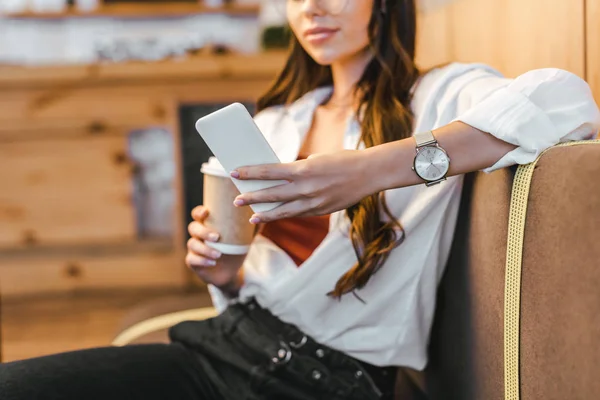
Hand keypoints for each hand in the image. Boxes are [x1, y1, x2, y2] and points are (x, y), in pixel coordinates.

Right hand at [186, 206, 244, 291]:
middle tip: (217, 237)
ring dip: (205, 249)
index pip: (197, 214)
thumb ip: (252, 226)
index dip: (199, 212)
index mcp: (207, 224)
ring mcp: (194, 248)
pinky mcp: (193, 262)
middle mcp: (198, 234)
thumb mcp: (244, 237)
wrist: (230, 271)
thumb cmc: (235, 248)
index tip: (207, 212)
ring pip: (192, 244)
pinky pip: (192, 260)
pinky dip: (202, 261)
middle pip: (193, 228)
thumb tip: (264, 215)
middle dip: (204, 231)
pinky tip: (212, 262)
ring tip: (218, 254)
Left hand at [231, 150, 377, 222]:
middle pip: (271, 194)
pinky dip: (285, 215)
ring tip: (252, 218)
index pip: (269, 171)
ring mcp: (313, 202)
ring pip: (283, 211)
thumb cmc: (343, 160)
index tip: (234, 172)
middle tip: (236, 201)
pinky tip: (276, 217)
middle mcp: (305, 188)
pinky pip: (298, 214)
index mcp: (303, 169)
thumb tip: (281, 178)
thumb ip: (299, 170)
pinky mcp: (321, 211)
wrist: (369, 173)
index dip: (250, 173)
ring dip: (265, 215)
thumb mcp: (316, 159)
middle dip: (251, 197)